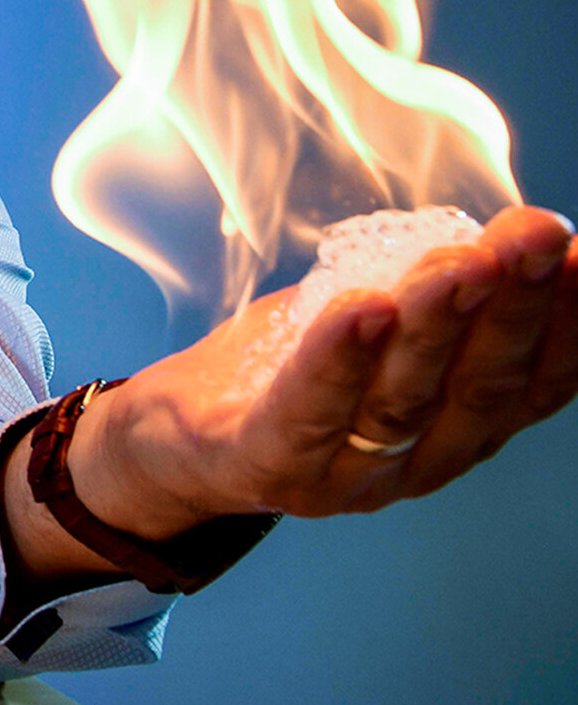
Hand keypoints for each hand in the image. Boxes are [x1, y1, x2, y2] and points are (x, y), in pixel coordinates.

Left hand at [53, 206, 577, 556]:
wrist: (166, 442)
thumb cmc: (278, 371)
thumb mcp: (368, 329)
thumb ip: (429, 298)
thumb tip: (502, 232)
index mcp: (454, 427)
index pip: (531, 380)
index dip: (570, 322)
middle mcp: (416, 460)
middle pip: (478, 383)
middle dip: (518, 305)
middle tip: (539, 234)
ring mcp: (343, 472)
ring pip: (401, 395)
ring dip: (437, 323)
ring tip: (464, 261)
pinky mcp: (266, 464)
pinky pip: (306, 412)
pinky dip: (336, 360)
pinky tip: (361, 307)